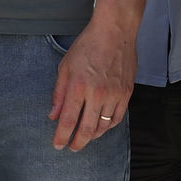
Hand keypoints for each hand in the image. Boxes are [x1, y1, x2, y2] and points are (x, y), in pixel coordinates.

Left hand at [48, 22, 133, 150]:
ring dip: (92, 136)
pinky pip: (117, 118)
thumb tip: (54, 115)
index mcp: (78, 87)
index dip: (61, 137)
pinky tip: (101, 127)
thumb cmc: (87, 46)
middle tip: (72, 148)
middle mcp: (97, 94)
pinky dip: (108, 126)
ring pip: (103, 127)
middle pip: (87, 129)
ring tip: (84, 138)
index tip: (58, 145)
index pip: (68, 121)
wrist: (115, 32)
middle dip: (77, 143)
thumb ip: (59, 93)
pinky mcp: (127, 93)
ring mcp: (114, 95)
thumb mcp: (65, 66)